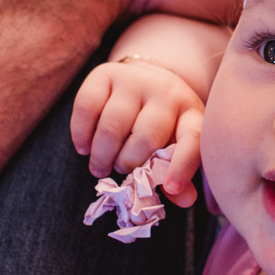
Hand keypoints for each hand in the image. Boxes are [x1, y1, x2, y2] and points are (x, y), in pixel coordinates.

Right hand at [70, 61, 202, 207]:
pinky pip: (87, 107)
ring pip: (113, 125)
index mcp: (190, 114)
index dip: (182, 166)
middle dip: (129, 163)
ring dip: (103, 155)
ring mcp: (135, 80)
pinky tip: (84, 148)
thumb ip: (180, 174)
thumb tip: (185, 200)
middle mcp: (166, 92)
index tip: (170, 189)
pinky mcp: (105, 74)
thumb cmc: (164, 124)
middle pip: (146, 137)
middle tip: (120, 171)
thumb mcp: (177, 145)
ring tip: (100, 167)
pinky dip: (81, 134)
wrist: (148, 80)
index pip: (192, 139)